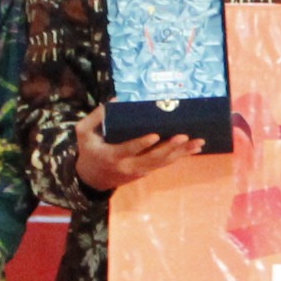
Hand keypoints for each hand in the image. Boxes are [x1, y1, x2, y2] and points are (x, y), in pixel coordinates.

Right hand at [76, 107, 195, 193]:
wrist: (91, 179)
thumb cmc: (88, 151)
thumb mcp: (83, 134)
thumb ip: (96, 117)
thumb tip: (115, 101)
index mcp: (112, 156)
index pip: (128, 150)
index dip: (142, 144)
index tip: (155, 135)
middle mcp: (128, 166)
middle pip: (152, 159)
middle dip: (169, 148)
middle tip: (184, 136)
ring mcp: (139, 171)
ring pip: (162, 163)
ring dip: (181, 153)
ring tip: (198, 143)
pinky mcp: (145, 172)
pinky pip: (164, 164)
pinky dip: (179, 157)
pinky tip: (194, 149)